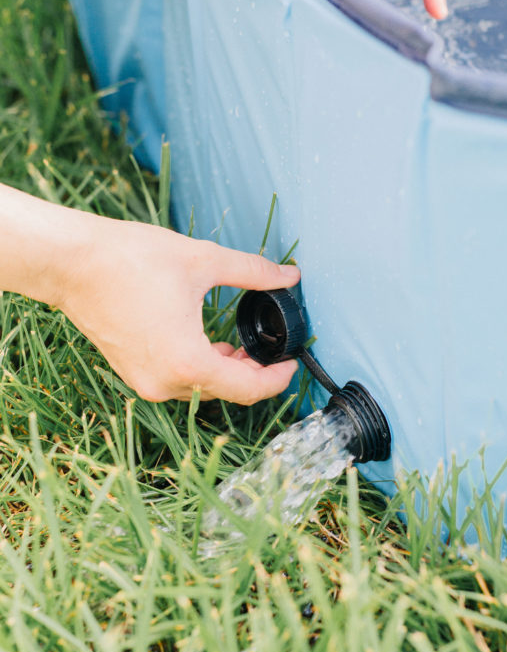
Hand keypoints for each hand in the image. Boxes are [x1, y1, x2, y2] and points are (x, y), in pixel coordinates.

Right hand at [60, 217, 299, 404]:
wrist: (70, 263)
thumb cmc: (130, 260)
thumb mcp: (203, 260)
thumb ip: (253, 272)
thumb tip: (289, 275)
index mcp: (187, 362)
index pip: (248, 390)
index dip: (277, 379)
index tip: (292, 363)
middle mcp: (166, 383)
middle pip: (226, 392)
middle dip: (253, 373)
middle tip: (271, 347)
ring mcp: (145, 382)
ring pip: (201, 388)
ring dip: (226, 371)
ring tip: (241, 344)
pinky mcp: (132, 373)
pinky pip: (178, 381)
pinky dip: (200, 367)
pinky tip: (210, 343)